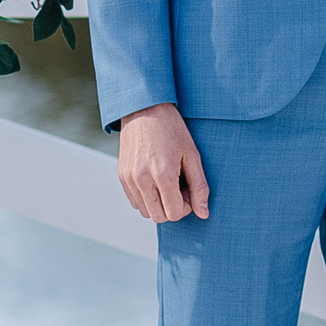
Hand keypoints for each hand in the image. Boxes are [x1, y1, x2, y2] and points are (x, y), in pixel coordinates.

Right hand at [116, 103, 210, 221]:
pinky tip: (155, 180)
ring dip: (159, 204)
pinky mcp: (122, 175)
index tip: (189, 190)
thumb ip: (199, 186)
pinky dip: (147, 198)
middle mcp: (142, 179)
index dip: (187, 206)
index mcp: (162, 173)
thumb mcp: (191, 155)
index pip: (175, 213)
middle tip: (179, 188)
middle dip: (173, 208)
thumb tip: (203, 214)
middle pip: (159, 217)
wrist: (145, 108)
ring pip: (146, 211)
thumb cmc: (172, 129)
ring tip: (167, 183)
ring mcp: (129, 178)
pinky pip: (135, 201)